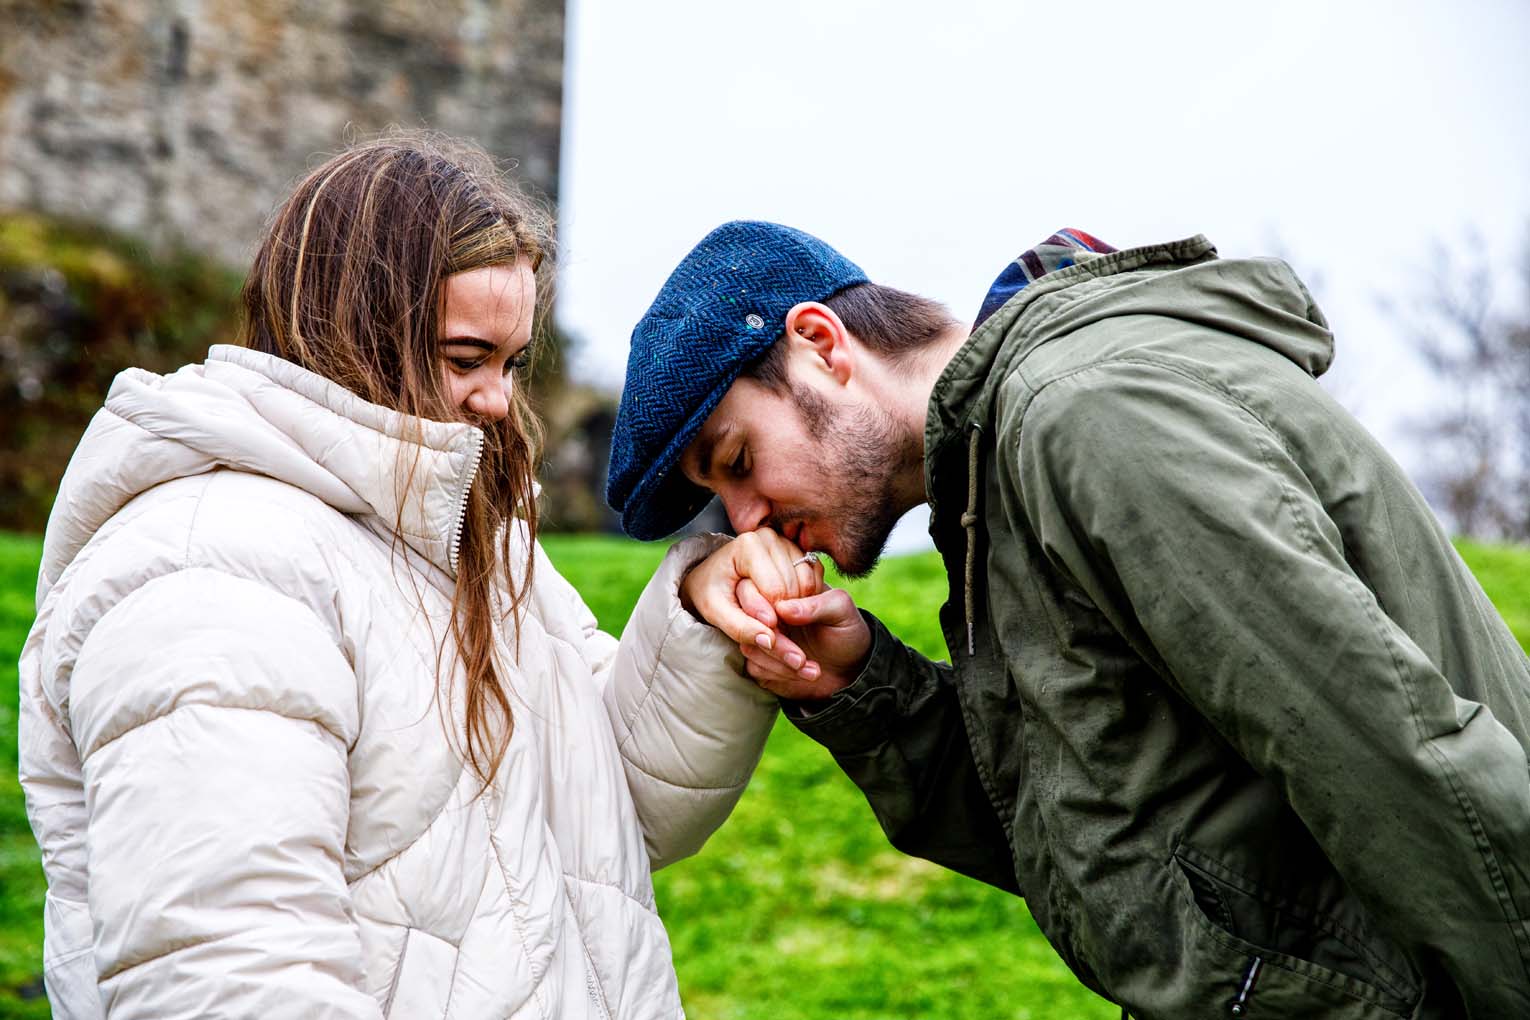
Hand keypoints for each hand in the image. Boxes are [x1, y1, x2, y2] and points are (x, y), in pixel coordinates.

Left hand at [681, 527, 823, 660]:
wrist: (711, 579)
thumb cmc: (711, 594)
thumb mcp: (717, 614)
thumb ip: (741, 628)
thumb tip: (770, 641)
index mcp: (748, 545)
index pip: (775, 590)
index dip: (771, 617)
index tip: (758, 626)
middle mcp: (770, 537)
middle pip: (792, 587)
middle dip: (784, 614)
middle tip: (767, 625)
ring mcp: (786, 542)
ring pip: (806, 585)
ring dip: (796, 609)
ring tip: (774, 616)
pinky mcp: (797, 551)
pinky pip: (812, 581)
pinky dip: (804, 600)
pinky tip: (786, 607)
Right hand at [735, 582, 869, 700]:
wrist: (850, 667)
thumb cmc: (846, 631)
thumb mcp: (841, 611)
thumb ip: (816, 604)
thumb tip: (783, 607)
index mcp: (782, 589)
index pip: (752, 588)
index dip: (760, 606)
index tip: (778, 622)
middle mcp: (766, 610)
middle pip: (746, 619)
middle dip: (774, 642)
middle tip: (801, 658)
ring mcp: (760, 636)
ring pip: (749, 645)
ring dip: (779, 661)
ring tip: (811, 668)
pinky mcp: (760, 661)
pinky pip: (754, 666)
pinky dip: (779, 674)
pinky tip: (804, 674)